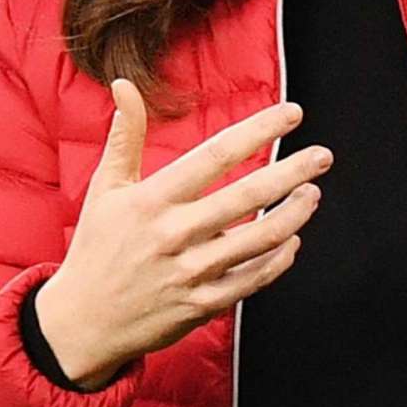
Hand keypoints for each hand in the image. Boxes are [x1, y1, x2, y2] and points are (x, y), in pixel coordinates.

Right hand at [35, 80, 333, 384]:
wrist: (83, 322)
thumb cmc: (97, 248)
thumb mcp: (106, 189)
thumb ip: (124, 136)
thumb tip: (124, 84)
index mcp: (152, 200)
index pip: (215, 155)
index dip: (258, 130)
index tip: (292, 114)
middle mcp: (174, 234)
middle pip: (247, 196)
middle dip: (292, 172)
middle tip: (323, 156)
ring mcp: (190, 272)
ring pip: (258, 240)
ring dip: (294, 215)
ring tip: (312, 194)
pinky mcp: (202, 304)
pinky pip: (252, 279)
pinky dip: (278, 260)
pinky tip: (292, 240)